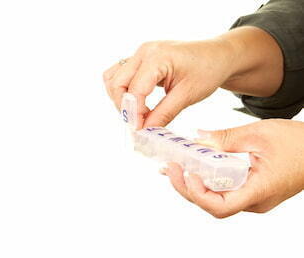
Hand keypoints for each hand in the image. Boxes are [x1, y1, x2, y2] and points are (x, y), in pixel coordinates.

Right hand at [103, 27, 283, 127]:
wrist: (218, 56)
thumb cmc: (208, 70)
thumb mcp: (188, 95)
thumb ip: (163, 114)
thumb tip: (143, 132)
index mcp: (158, 57)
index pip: (135, 90)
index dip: (134, 113)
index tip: (139, 131)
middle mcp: (144, 51)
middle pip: (117, 84)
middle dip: (124, 108)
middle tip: (139, 124)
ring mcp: (139, 54)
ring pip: (112, 79)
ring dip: (119, 100)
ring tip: (138, 113)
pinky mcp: (138, 59)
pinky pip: (118, 75)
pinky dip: (121, 91)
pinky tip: (136, 103)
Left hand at [162, 119, 303, 217]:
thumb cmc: (299, 142)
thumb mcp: (259, 134)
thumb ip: (225, 138)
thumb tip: (196, 138)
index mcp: (260, 190)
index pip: (220, 207)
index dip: (198, 194)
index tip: (187, 174)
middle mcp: (256, 202)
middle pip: (213, 205)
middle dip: (187, 188)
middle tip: (169, 168)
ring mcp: (255, 200)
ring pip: (217, 201)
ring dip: (194, 186)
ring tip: (175, 168)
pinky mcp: (253, 194)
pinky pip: (225, 193)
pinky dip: (208, 182)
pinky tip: (193, 169)